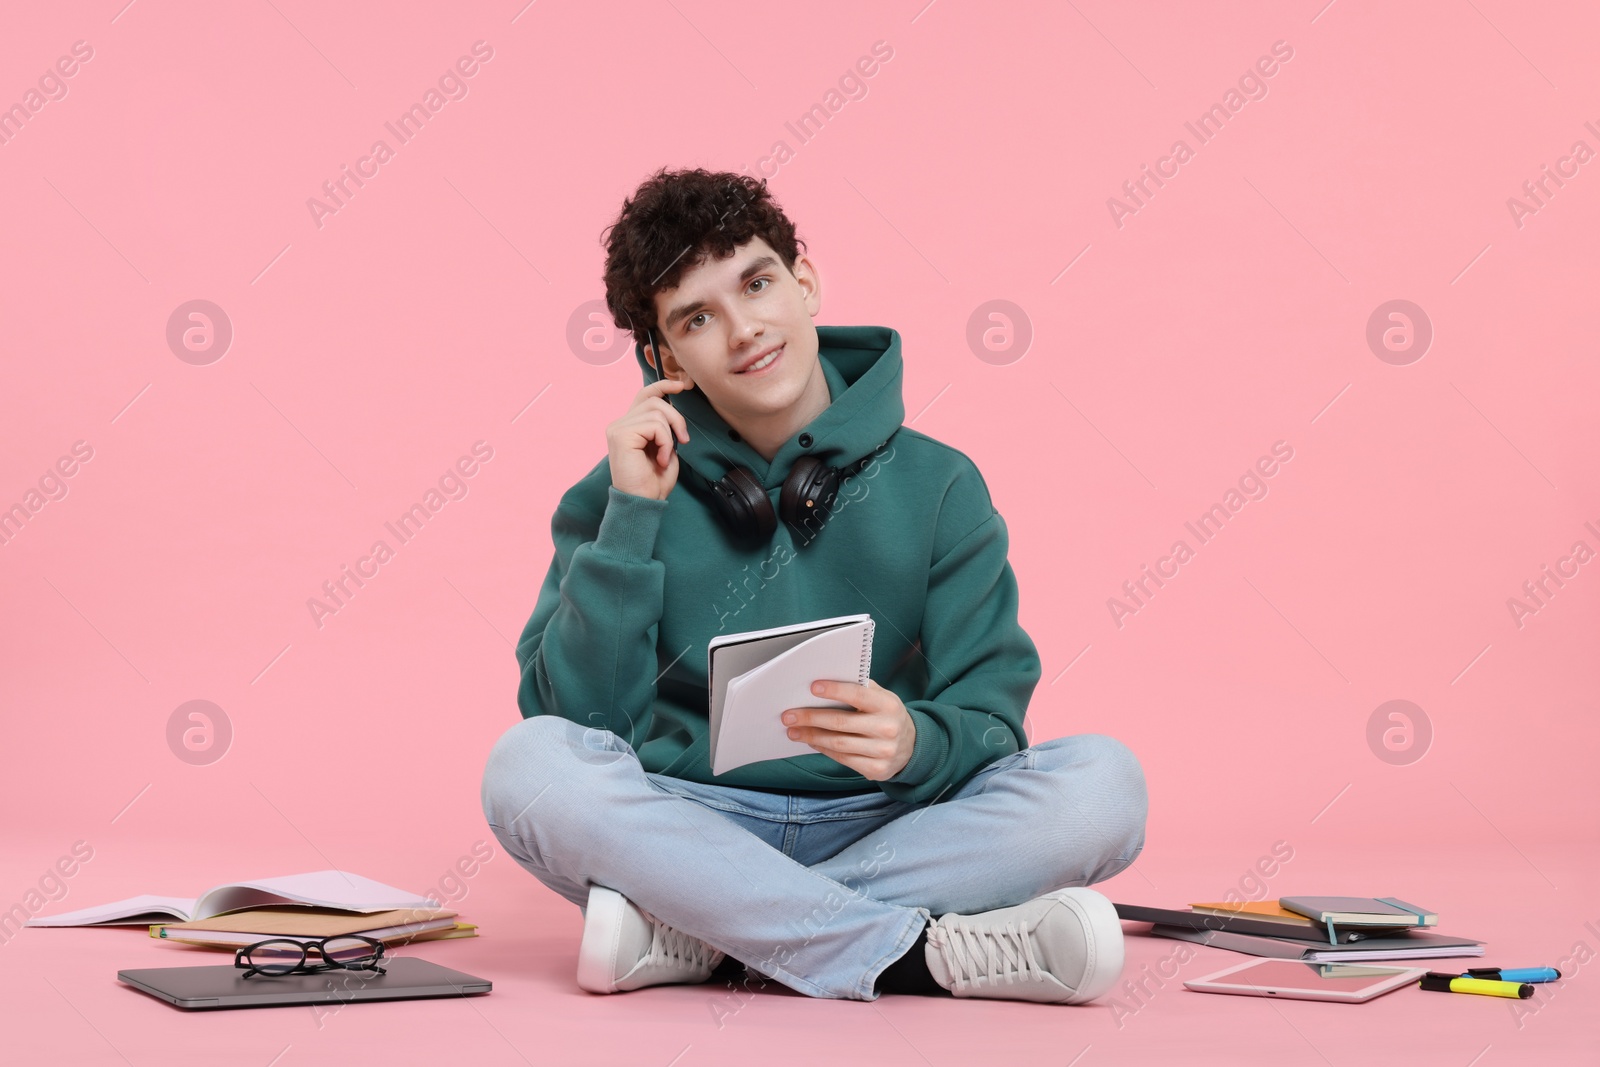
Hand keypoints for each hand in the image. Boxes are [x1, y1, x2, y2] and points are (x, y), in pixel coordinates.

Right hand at [607, 377, 692, 500]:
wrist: (642, 503)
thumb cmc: (653, 482)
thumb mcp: (665, 448)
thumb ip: (664, 427)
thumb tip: (672, 408)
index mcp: (629, 425)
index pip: (644, 395)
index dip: (663, 385)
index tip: (683, 386)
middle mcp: (619, 424)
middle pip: (654, 400)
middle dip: (676, 418)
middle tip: (683, 440)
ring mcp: (618, 428)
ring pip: (657, 412)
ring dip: (670, 436)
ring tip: (666, 456)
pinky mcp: (621, 435)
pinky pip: (654, 426)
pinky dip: (665, 443)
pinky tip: (661, 459)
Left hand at [782, 679, 915, 780]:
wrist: (911, 745)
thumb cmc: (886, 715)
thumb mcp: (881, 697)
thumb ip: (859, 688)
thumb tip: (822, 682)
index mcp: (888, 705)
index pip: (857, 695)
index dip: (834, 691)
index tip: (812, 687)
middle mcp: (888, 729)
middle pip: (841, 723)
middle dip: (811, 718)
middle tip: (788, 715)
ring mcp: (883, 752)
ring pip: (838, 744)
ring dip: (811, 736)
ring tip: (793, 731)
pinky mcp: (876, 770)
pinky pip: (843, 759)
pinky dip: (823, 749)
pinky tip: (811, 742)